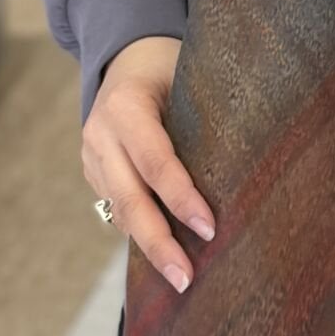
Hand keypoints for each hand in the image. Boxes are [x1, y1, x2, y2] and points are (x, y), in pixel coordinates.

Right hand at [82, 35, 216, 293]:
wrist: (127, 57)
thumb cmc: (171, 66)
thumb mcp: (187, 78)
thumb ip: (203, 118)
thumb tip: (243, 170)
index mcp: (125, 106)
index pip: (155, 161)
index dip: (181, 197)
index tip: (209, 228)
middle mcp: (100, 134)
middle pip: (129, 199)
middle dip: (158, 243)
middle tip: (186, 279)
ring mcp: (91, 157)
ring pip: (120, 211)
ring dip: (150, 247)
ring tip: (180, 278)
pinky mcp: (92, 173)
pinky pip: (116, 208)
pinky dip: (141, 232)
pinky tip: (165, 256)